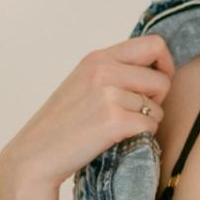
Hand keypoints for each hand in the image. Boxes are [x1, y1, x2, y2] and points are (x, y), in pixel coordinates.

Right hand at [0, 31, 175, 189]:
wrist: (35, 155)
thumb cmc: (62, 124)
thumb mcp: (85, 83)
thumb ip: (115, 71)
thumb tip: (158, 71)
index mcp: (98, 58)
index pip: (154, 44)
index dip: (164, 65)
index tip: (155, 84)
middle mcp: (104, 70)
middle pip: (162, 79)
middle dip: (157, 100)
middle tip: (133, 113)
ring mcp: (108, 94)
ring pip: (158, 107)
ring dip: (146, 121)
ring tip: (118, 128)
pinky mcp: (114, 120)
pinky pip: (151, 126)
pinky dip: (142, 137)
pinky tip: (119, 139)